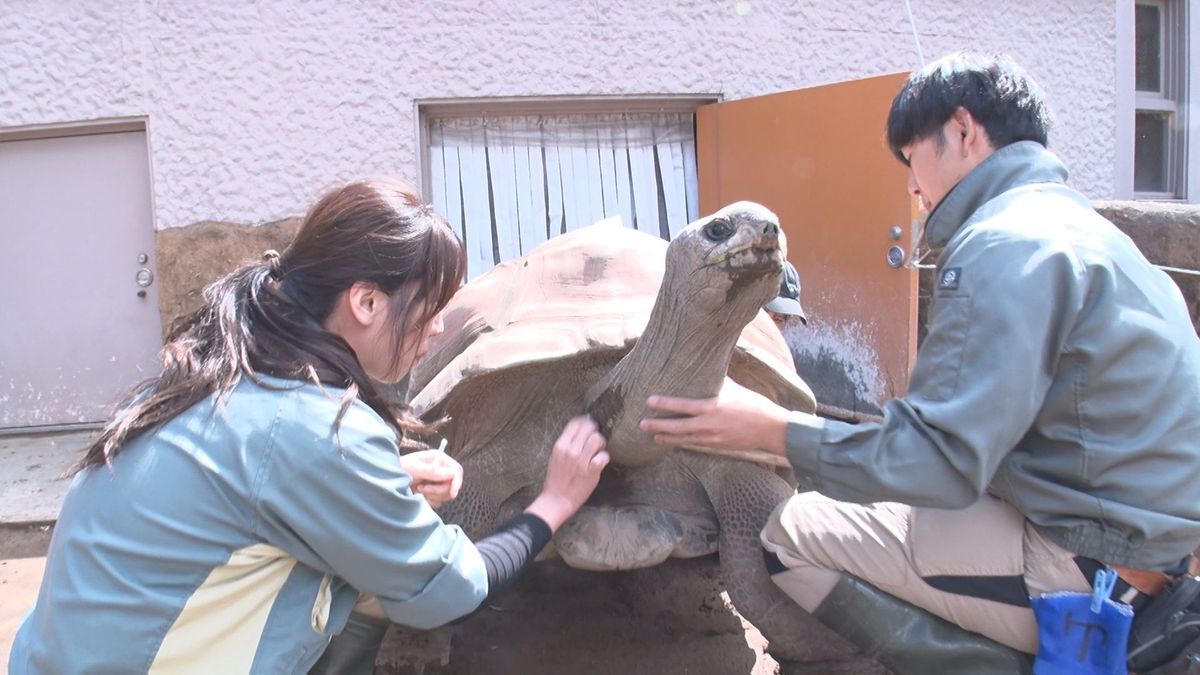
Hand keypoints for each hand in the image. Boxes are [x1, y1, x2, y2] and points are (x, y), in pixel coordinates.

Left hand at [401, 449, 463, 508]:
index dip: (456, 482)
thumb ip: (432, 471)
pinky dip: (429, 500)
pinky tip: (419, 495)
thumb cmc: (398, 468)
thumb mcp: (414, 467)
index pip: (456, 470)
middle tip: (422, 488)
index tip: (452, 493)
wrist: (387, 480)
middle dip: (439, 490)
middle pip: (453, 485)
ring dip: (432, 495)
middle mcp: (441, 469)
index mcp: (438, 459)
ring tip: (418, 489)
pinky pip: (439, 501)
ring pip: (447, 494)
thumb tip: (451, 474)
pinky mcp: (434, 492)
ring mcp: (438, 481)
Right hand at [525, 416, 609, 531]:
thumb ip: (567, 444)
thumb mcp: (556, 457)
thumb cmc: (557, 479)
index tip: (588, 425)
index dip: (584, 422)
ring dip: (601, 442)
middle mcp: (570, 451)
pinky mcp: (591, 472)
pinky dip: (604, 457)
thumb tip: (580, 431)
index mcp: (560, 446)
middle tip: (595, 438)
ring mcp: (581, 462)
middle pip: (588, 428)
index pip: (575, 424)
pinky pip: (603, 457)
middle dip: (595, 431)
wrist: (556, 500)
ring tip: (599, 449)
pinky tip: (601, 461)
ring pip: (597, 439)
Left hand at [639, 377, 788, 455]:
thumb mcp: (734, 389)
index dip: (665, 403)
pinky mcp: (717, 446)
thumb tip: (706, 367)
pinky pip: (695, 444)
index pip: (683, 405)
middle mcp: (710, 424)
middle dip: (659, 425)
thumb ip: (717, 382)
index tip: (649, 401)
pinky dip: (682, 443)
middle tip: (642, 423)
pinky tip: (673, 442)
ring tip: (653, 435)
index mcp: (713, 407)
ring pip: (684, 439)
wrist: (770, 429)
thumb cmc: (754, 405)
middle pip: (678, 427)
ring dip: (667, 437)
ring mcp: (712, 438)